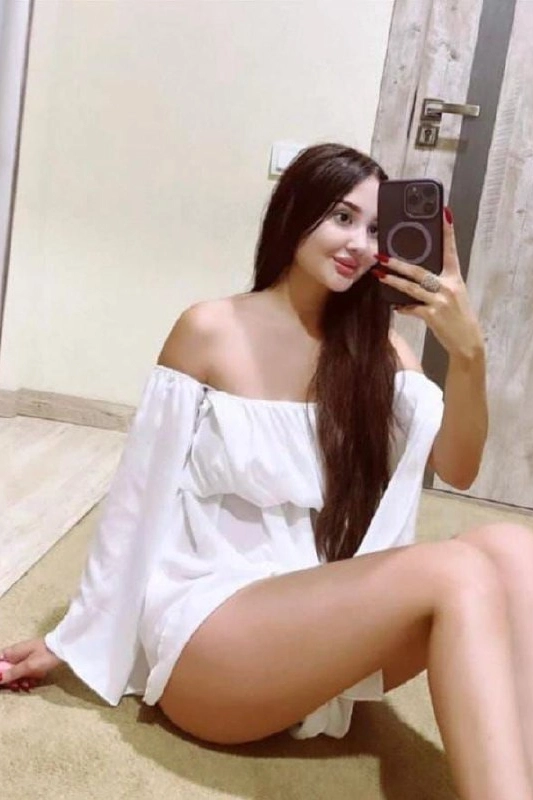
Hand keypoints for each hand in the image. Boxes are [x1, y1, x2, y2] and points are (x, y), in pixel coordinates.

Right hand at [0, 638, 61, 692]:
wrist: (63, 649)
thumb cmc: (44, 656)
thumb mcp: (27, 666)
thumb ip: (12, 673)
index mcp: (11, 652)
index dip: (0, 674)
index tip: (3, 683)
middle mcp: (16, 654)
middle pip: (7, 670)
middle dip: (11, 680)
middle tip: (17, 687)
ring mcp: (25, 657)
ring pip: (17, 672)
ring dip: (20, 681)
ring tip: (27, 685)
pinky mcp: (34, 661)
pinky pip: (26, 672)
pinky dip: (28, 678)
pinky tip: (33, 683)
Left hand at [372, 207, 484, 361]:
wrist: (467, 342)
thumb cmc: (458, 316)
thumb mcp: (454, 294)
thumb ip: (438, 282)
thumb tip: (415, 274)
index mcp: (455, 278)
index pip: (451, 250)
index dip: (448, 231)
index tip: (444, 212)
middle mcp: (448, 286)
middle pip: (419, 270)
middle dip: (398, 262)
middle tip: (381, 255)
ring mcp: (440, 301)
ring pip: (411, 287)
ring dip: (392, 280)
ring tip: (378, 274)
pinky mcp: (432, 315)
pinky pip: (411, 308)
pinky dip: (402, 307)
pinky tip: (394, 306)